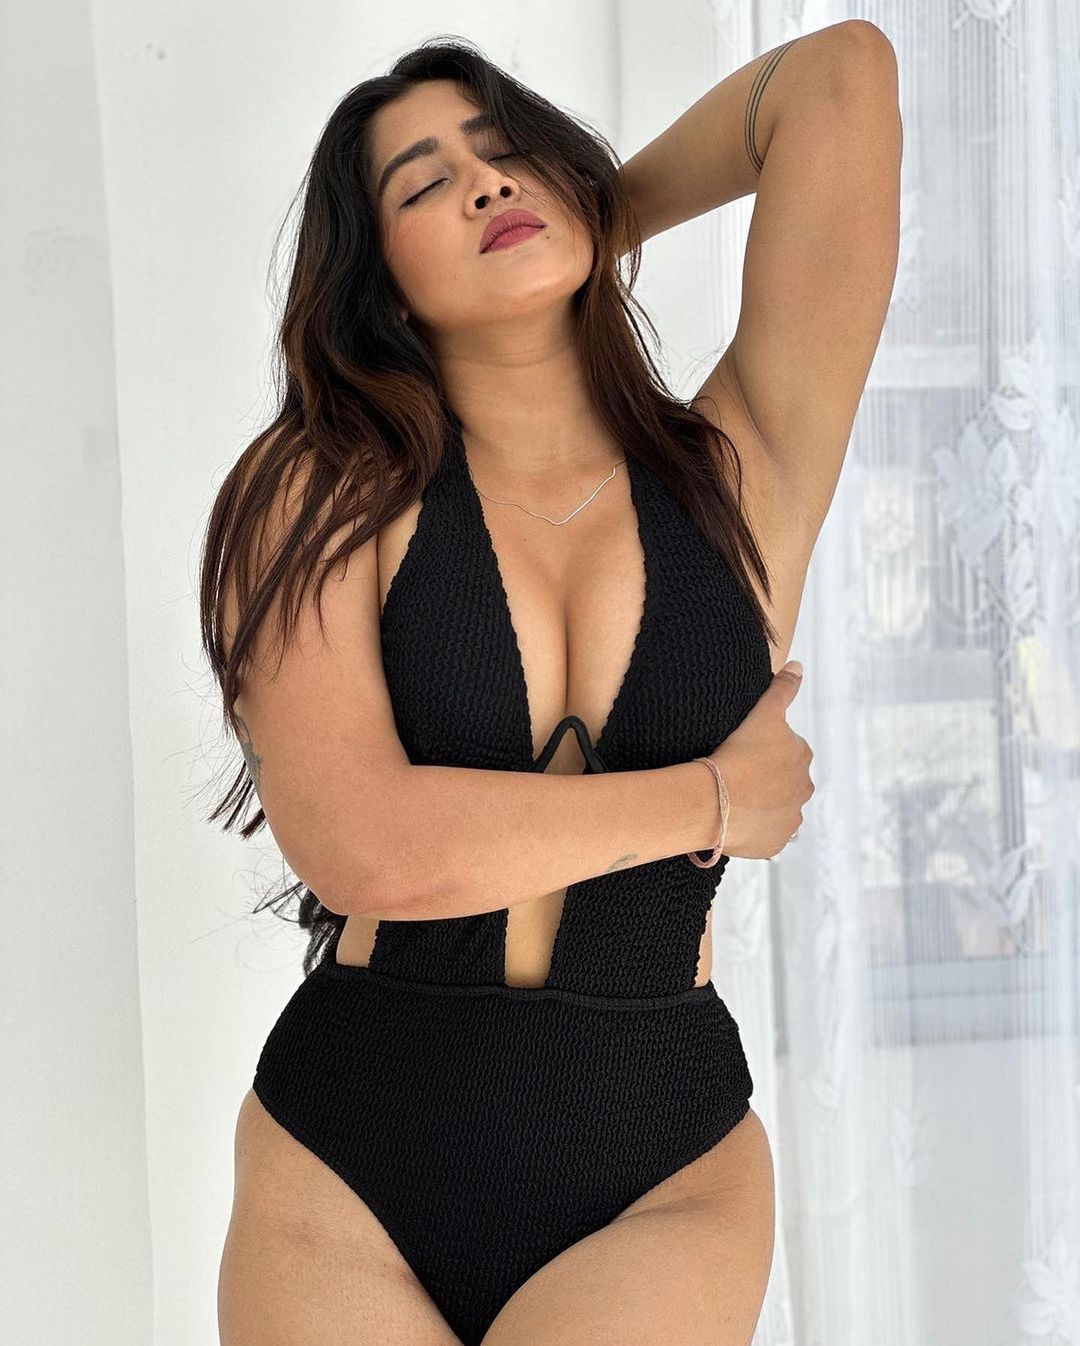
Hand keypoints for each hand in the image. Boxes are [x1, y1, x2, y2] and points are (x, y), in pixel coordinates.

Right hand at [708, 660, 813, 859]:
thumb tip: (799, 666)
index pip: (785, 752)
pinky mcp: (774, 843)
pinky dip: (753, 829)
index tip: (740, 753)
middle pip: (783, 782)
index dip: (761, 751)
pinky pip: (765, 835)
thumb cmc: (738, 753)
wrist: (716, 800)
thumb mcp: (763, 713)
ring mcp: (790, 820)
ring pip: (776, 809)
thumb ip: (783, 688)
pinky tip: (734, 820)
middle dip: (765, 780)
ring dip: (761, 806)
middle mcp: (804, 790)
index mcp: (802, 758)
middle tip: (734, 775)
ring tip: (732, 799)